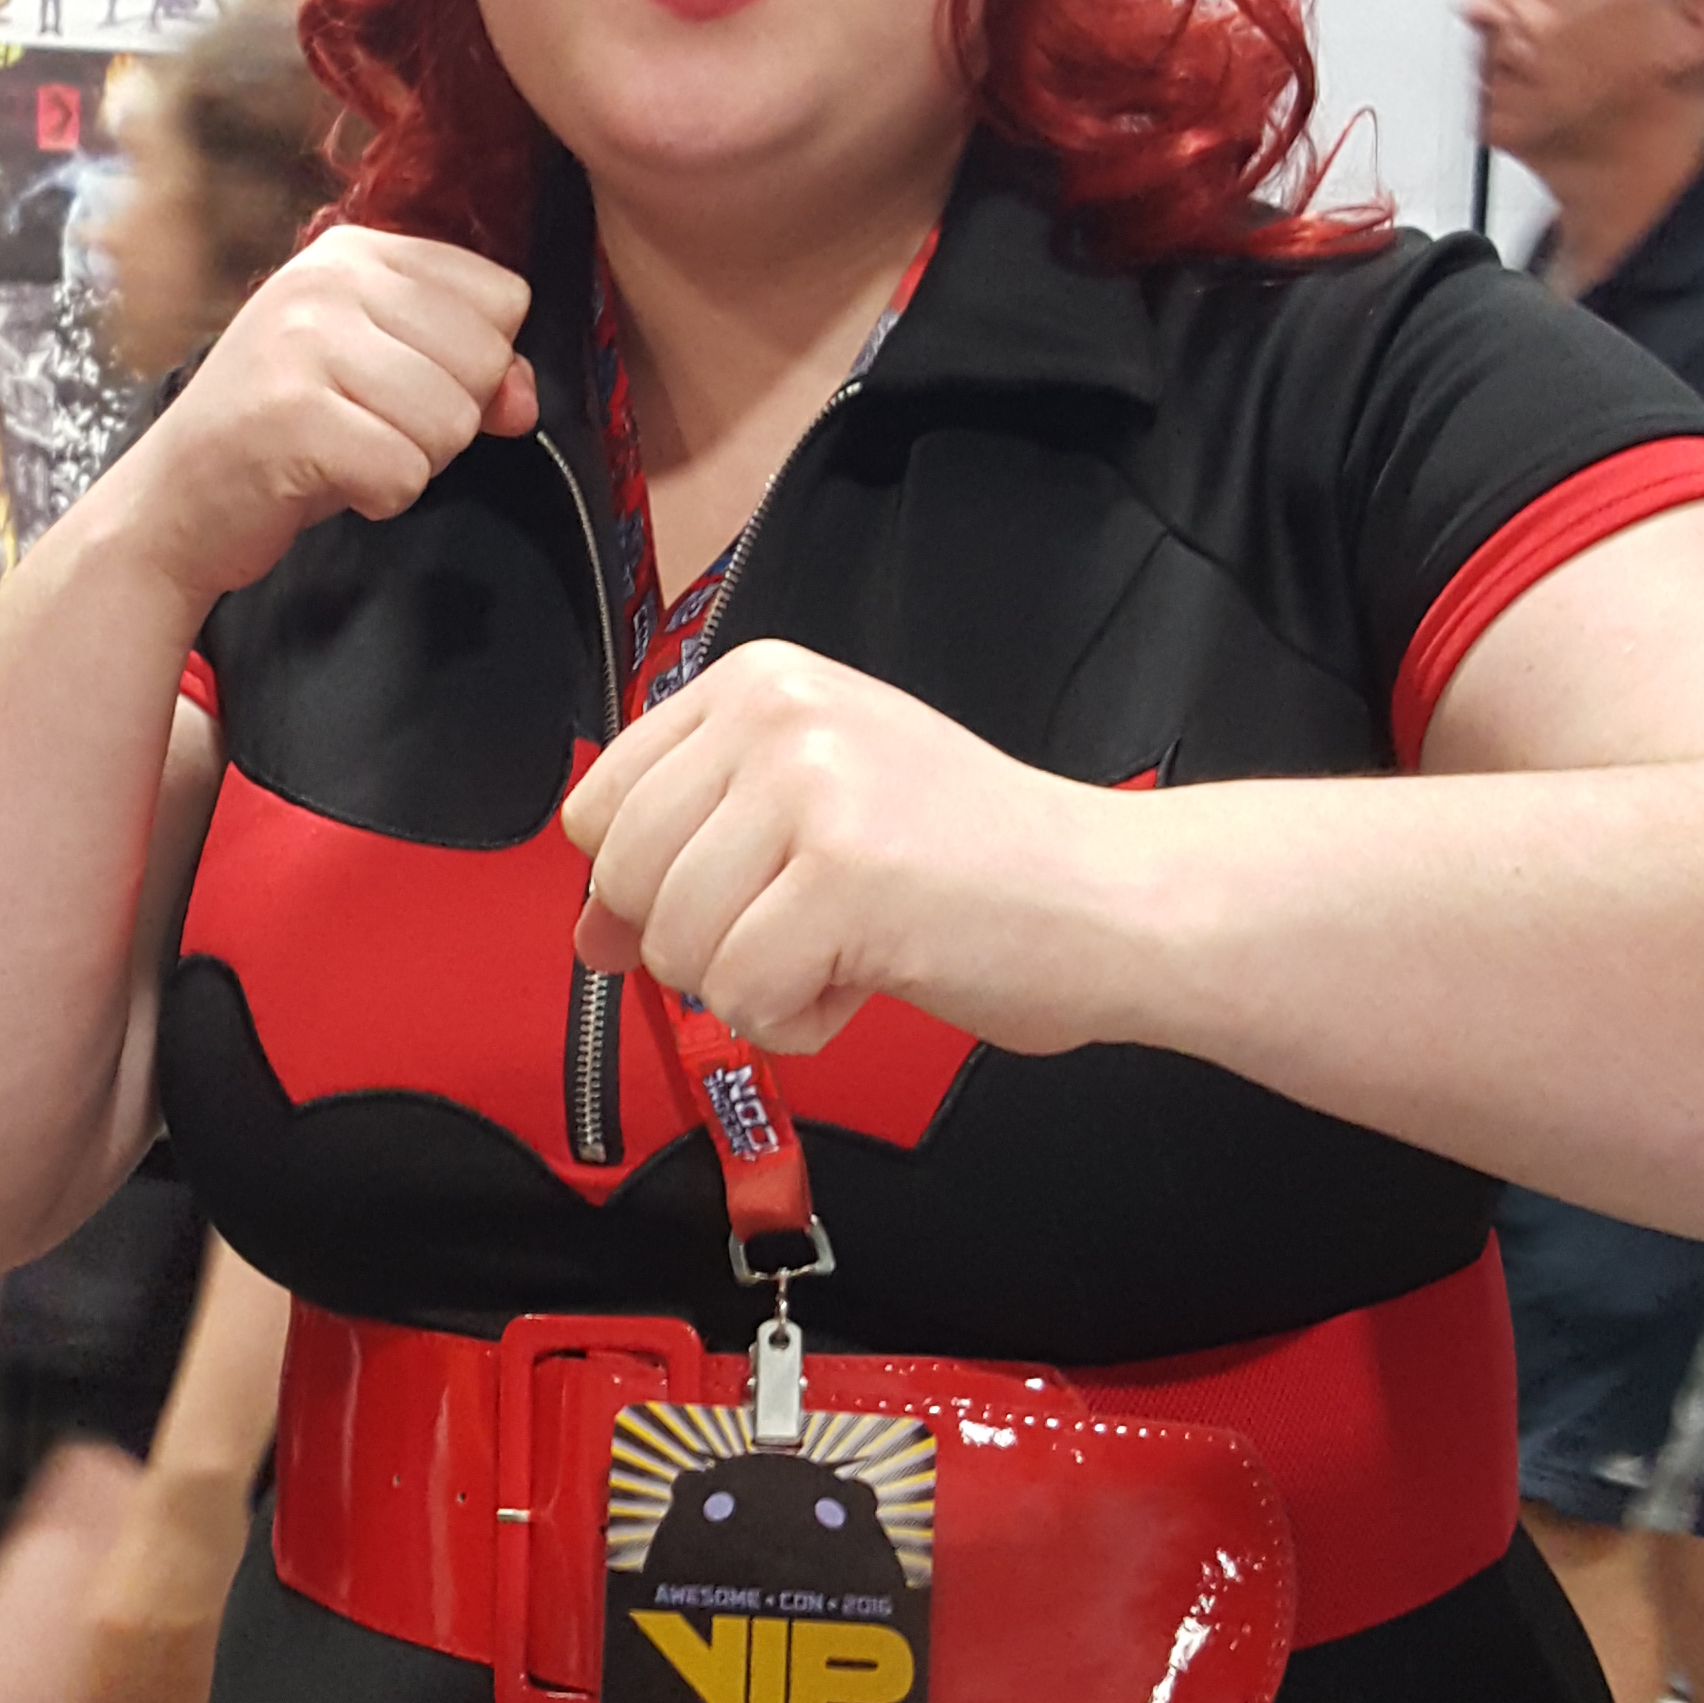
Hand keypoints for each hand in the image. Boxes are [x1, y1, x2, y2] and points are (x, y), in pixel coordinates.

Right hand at [137, 225, 537, 599]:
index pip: (501, 296)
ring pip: (453, 421)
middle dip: (446, 420)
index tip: (407, 386)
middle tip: (368, 427)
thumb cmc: (289, 434)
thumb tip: (521, 399)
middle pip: (485, 360)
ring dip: (413, 462)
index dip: (476, 364)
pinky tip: (329, 482)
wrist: (174, 501)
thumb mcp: (381, 378)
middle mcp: (325, 280)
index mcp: (355, 253)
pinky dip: (381, 498)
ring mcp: (301, 343)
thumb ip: (466, 370)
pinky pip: (406, 472)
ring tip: (346, 451)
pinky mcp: (290, 415)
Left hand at [561, 641, 1122, 1059]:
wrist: (1112, 898)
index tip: (718, 904)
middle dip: (696, 941)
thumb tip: (591, 931)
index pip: (600, 801)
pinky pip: (742, 996)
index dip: (639, 884)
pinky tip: (870, 977)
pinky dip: (798, 1022)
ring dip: (754, 985)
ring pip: (674, 944)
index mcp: (761, 681)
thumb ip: (696, 851)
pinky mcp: (843, 876)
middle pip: (622, 875)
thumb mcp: (815, 815)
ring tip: (849, 947)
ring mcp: (811, 788)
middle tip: (801, 932)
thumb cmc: (978, 866)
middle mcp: (778, 713)